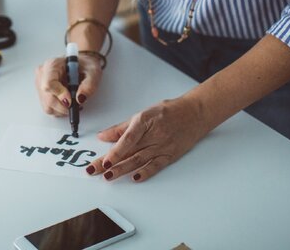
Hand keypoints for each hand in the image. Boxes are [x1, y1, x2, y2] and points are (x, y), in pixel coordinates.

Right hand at [35, 53, 102, 115]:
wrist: (81, 65)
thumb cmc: (85, 66)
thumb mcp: (93, 72)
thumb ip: (89, 85)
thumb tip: (80, 98)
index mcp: (53, 65)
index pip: (49, 83)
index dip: (60, 95)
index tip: (71, 100)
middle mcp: (43, 74)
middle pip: (48, 98)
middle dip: (64, 106)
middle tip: (77, 103)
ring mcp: (40, 84)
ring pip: (48, 106)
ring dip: (62, 109)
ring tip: (73, 100)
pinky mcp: (42, 94)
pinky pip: (49, 108)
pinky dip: (60, 109)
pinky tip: (67, 101)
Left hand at [87, 95, 207, 181]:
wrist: (194, 113)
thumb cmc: (169, 111)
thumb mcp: (143, 113)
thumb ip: (122, 127)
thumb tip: (103, 136)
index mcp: (144, 121)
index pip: (127, 140)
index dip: (115, 152)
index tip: (104, 161)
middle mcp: (153, 135)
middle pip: (129, 152)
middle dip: (110, 163)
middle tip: (94, 171)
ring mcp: (162, 146)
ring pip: (139, 161)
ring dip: (123, 170)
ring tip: (109, 177)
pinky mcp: (170, 155)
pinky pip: (156, 165)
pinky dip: (146, 172)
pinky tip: (135, 178)